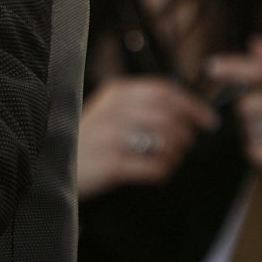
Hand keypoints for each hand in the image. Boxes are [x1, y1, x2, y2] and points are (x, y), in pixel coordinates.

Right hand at [76, 76, 217, 197]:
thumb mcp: (109, 111)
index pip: (164, 91)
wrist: (52, 164)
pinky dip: (163, 171)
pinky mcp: (111, 163)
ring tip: (169, 159)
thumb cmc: (89, 139)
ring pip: (166, 142)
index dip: (193, 105)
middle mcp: (113, 110)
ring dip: (176, 154)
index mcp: (115, 92)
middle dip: (187, 134)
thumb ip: (140, 105)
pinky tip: (156, 171)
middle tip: (186, 145)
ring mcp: (111, 137)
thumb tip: (187, 109)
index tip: (209, 120)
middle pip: (170, 117)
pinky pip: (155, 167)